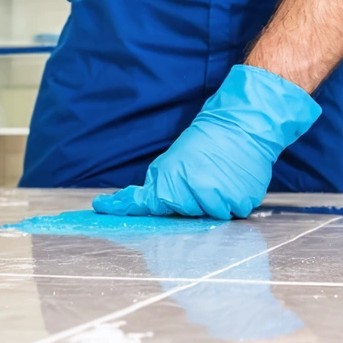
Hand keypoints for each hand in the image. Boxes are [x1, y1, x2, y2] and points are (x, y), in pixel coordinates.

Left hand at [92, 65, 320, 219]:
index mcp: (171, 182)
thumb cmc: (206, 142)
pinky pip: (231, 213)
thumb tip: (138, 204)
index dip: (120, 208)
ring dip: (210, 203)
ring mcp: (217, 200)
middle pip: (182, 216)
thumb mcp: (172, 160)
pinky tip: (231, 182)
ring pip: (208, 217)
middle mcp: (192, 194)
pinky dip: (230, 202)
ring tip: (216, 178)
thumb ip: (158, 186)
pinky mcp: (240, 202)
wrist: (242, 125)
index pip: (143, 205)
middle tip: (198, 178)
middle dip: (186, 203)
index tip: (99, 206)